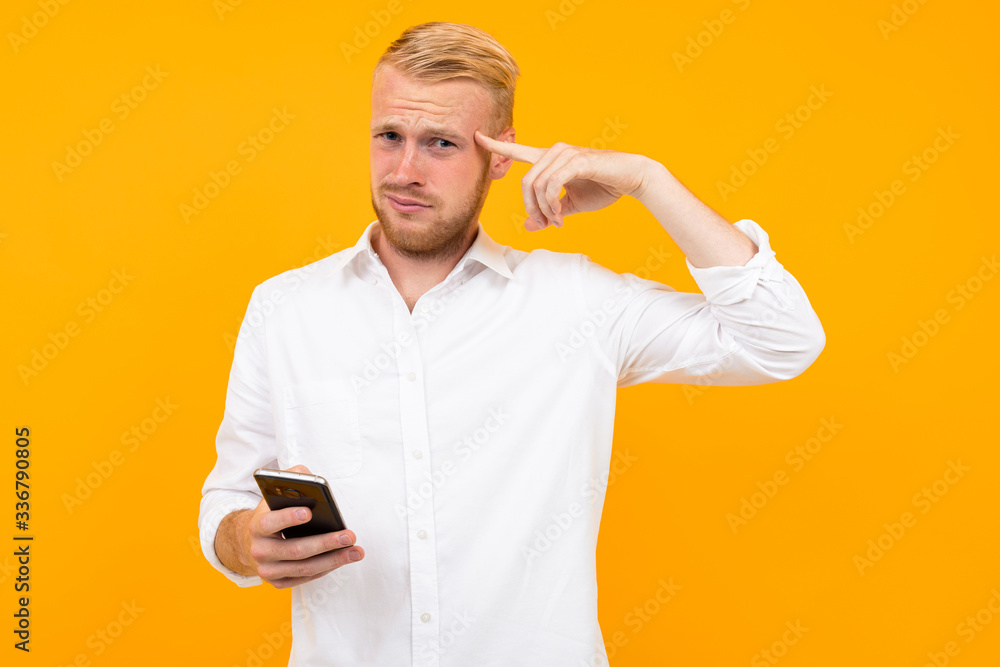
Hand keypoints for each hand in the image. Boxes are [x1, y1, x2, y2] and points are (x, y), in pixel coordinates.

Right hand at [241, 464, 363, 588]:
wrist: (253, 542)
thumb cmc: (273, 513)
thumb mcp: (276, 494)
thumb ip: (292, 480)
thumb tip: (311, 479)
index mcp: (256, 526)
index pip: (270, 522)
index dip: (288, 517)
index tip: (309, 512)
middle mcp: (259, 550)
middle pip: (295, 550)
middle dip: (325, 543)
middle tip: (349, 536)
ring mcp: (267, 570)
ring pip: (304, 568)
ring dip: (333, 560)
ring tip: (355, 551)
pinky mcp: (277, 583)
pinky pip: (306, 578)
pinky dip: (326, 568)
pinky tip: (342, 559)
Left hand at [475, 130, 653, 229]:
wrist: (632, 179)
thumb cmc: (602, 188)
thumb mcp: (571, 206)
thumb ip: (549, 213)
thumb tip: (530, 227)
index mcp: (550, 159)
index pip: (518, 151)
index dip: (496, 145)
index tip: (477, 137)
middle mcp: (554, 152)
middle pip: (524, 182)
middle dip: (530, 209)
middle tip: (544, 224)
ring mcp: (565, 154)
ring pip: (536, 185)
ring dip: (544, 210)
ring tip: (556, 221)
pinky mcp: (577, 160)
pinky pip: (552, 184)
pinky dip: (553, 205)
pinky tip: (561, 216)